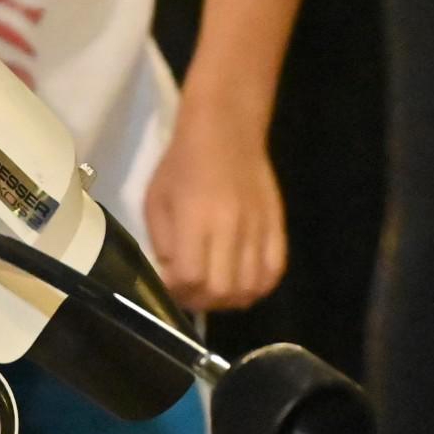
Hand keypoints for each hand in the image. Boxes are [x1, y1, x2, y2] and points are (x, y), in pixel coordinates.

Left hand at [144, 138, 287, 313]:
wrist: (225, 132)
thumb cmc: (182, 164)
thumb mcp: (156, 200)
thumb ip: (162, 243)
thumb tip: (173, 277)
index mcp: (195, 217)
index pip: (190, 276)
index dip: (177, 290)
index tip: (170, 285)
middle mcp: (230, 227)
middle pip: (221, 290)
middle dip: (201, 301)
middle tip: (191, 293)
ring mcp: (258, 228)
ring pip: (249, 287)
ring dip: (229, 300)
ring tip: (215, 292)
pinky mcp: (277, 226)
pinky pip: (274, 271)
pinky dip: (258, 287)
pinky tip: (241, 283)